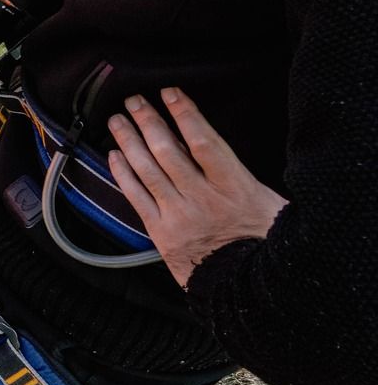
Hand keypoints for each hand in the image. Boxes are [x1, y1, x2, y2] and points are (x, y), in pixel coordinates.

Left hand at [108, 88, 287, 288]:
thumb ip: (242, 176)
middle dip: (149, 121)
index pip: (204, 141)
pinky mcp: (161, 232)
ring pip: (147, 169)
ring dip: (129, 141)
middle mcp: (203, 198)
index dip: (185, 114)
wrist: (251, 291)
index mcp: (235, 187)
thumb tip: (216, 148)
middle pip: (169, 150)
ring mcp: (179, 215)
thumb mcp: (271, 204)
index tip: (170, 93)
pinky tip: (114, 155)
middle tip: (134, 100)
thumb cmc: (265, 244)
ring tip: (117, 120)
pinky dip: (123, 173)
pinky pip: (136, 197)